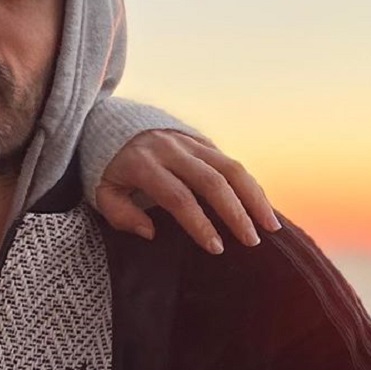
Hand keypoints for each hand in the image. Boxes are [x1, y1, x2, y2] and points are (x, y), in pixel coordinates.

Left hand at [95, 130, 280, 252]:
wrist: (108, 121)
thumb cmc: (104, 167)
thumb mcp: (100, 191)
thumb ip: (120, 214)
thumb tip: (150, 232)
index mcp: (143, 164)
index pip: (178, 197)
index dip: (199, 223)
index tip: (216, 248)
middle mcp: (170, 150)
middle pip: (212, 181)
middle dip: (235, 213)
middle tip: (251, 241)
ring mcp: (188, 142)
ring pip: (230, 166)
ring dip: (254, 196)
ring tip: (270, 226)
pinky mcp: (200, 139)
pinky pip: (230, 161)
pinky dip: (248, 184)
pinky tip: (261, 206)